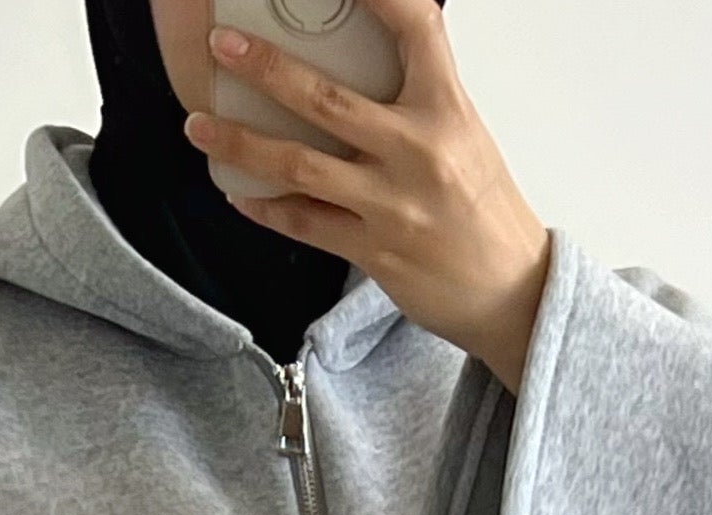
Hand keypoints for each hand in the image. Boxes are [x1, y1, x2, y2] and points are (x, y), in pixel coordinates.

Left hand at [186, 1, 551, 393]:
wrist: (512, 292)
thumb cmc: (485, 210)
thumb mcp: (465, 134)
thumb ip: (417, 96)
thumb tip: (366, 60)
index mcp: (447, 108)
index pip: (413, 25)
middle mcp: (418, 151)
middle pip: (325, 99)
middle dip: (264, 68)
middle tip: (222, 47)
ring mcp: (392, 205)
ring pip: (298, 166)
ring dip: (240, 146)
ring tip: (199, 128)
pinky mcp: (374, 252)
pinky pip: (304, 224)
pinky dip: (264, 207)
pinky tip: (238, 194)